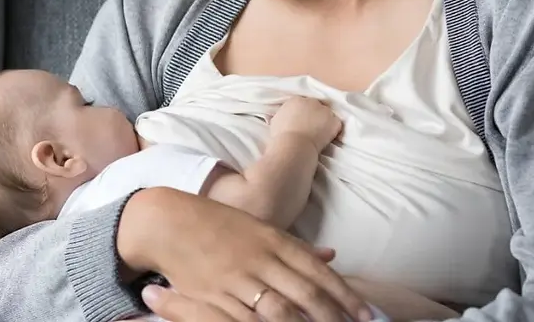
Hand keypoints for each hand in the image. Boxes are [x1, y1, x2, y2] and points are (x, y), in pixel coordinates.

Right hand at [118, 188, 373, 321]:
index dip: (345, 294)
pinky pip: (245, 320)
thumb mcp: (259, 229)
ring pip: (279, 311)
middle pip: (304, 294)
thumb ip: (295, 247)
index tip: (366, 313)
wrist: (167, 221)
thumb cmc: (217, 224)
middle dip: (332, 316)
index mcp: (272, 239)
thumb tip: (331, 255)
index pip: (317, 271)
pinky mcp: (213, 296)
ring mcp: (236, 279)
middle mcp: (258, 259)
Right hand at [269, 96, 341, 150]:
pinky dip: (333, 129)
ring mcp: (324, 110)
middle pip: (315, 106)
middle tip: (310, 127)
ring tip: (319, 133)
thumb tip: (285, 117)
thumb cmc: (281, 136)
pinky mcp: (334, 121)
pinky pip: (336, 124)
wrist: (294, 145)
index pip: (301, 103)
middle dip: (313, 114)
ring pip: (327, 114)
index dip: (302, 113)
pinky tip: (327, 137)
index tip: (301, 122)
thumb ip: (283, 115)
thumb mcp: (276, 120)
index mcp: (295, 100)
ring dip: (324, 121)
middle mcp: (311, 101)